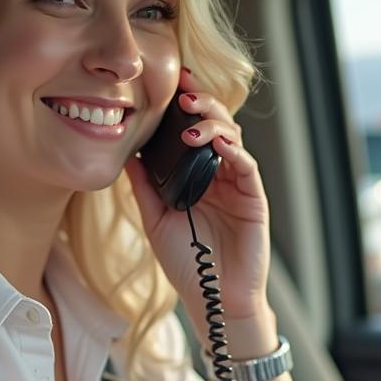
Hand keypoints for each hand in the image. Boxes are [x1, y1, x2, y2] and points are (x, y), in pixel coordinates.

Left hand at [123, 67, 270, 323]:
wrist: (213, 299)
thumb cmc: (187, 263)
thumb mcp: (155, 219)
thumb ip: (144, 187)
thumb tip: (126, 153)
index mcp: (198, 175)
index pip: (194, 130)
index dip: (186, 104)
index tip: (171, 81)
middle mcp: (220, 174)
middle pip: (216, 125)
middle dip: (201, 102)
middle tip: (183, 91)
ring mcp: (238, 185)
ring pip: (233, 138)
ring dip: (213, 123)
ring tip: (192, 116)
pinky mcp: (254, 199)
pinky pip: (246, 166)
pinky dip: (233, 150)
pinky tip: (217, 142)